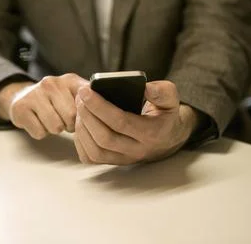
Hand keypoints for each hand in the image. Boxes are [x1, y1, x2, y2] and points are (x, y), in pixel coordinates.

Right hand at [0, 73, 87, 138]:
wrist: (21, 97)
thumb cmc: (54, 100)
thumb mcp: (73, 93)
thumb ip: (91, 100)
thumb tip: (109, 112)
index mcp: (70, 80)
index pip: (87, 101)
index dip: (88, 115)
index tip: (85, 118)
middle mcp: (51, 83)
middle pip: (71, 117)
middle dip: (70, 125)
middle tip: (64, 119)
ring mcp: (34, 94)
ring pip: (56, 127)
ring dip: (55, 130)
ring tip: (52, 120)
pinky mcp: (21, 108)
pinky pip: (39, 132)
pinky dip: (41, 132)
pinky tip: (39, 122)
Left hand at [74, 81, 199, 164]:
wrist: (168, 137)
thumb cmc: (165, 115)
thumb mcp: (171, 99)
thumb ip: (162, 91)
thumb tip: (145, 88)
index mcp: (151, 133)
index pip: (121, 122)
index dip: (100, 107)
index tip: (86, 91)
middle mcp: (137, 150)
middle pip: (105, 138)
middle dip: (87, 116)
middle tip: (80, 97)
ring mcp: (124, 159)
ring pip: (96, 151)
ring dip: (82, 128)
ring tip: (79, 107)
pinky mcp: (114, 163)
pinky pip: (91, 158)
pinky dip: (80, 142)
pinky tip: (80, 123)